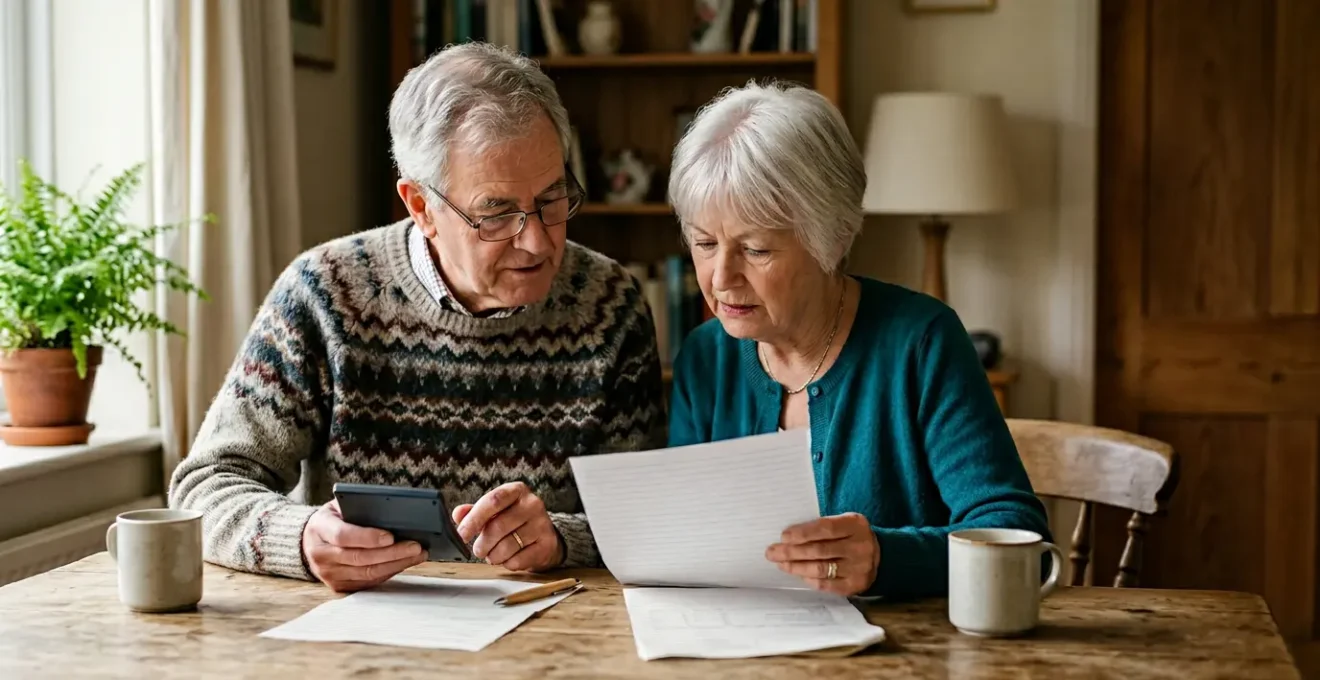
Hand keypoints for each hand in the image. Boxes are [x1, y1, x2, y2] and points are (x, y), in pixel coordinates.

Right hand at [301, 500, 426, 591]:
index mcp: (320, 529)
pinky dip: (389, 572)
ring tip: (417, 554)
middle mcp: (321, 555)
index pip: (343, 536)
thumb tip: (393, 511)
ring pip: (367, 573)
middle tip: (415, 546)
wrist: (310, 541)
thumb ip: (359, 507)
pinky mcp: (339, 586)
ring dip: (396, 565)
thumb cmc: (332, 519)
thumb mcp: (339, 506)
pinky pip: (369, 582)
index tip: (391, 536)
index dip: (368, 537)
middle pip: (360, 558)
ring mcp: (329, 574)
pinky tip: (405, 563)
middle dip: (392, 553)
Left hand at [452, 482, 564, 572]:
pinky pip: (518, 560)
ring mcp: (542, 524)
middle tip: (478, 550)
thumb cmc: (514, 521)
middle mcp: (532, 504)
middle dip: (482, 543)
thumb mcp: (494, 511)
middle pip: (498, 526)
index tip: (461, 534)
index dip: (474, 519)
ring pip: (507, 546)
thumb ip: (474, 511)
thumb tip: (458, 514)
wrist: (544, 536)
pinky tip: (508, 558)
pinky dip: (507, 563)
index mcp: (517, 490)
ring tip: (493, 554)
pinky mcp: (547, 545)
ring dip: (493, 556)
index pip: (493, 501)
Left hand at [765, 513, 880, 595]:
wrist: (879, 555)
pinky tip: (798, 573)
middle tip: (772, 552)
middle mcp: (859, 547)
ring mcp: (859, 568)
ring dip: (796, 566)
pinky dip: (809, 579)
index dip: (802, 533)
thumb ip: (821, 526)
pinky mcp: (854, 585)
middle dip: (792, 552)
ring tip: (781, 563)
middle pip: (820, 550)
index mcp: (855, 525)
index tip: (783, 537)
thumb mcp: (843, 522)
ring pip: (821, 569)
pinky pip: (826, 584)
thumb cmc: (850, 535)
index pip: (825, 529)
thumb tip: (788, 536)